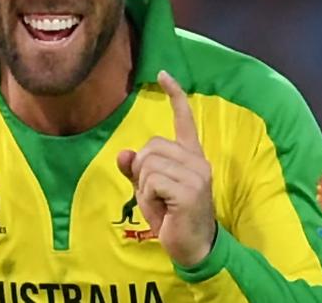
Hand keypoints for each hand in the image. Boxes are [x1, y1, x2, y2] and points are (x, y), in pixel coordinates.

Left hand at [117, 70, 215, 266]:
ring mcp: (196, 174)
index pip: (184, 119)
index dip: (174, 95)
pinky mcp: (191, 190)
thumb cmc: (172, 217)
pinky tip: (164, 209)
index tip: (163, 74)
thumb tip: (124, 153)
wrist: (193, 247)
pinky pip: (151, 181)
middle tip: (154, 193)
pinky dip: (148, 197)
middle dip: (141, 169)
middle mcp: (197, 160)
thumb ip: (137, 170)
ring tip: (160, 202)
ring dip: (144, 186)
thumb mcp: (149, 190)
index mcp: (191, 156)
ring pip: (148, 163)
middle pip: (150, 146)